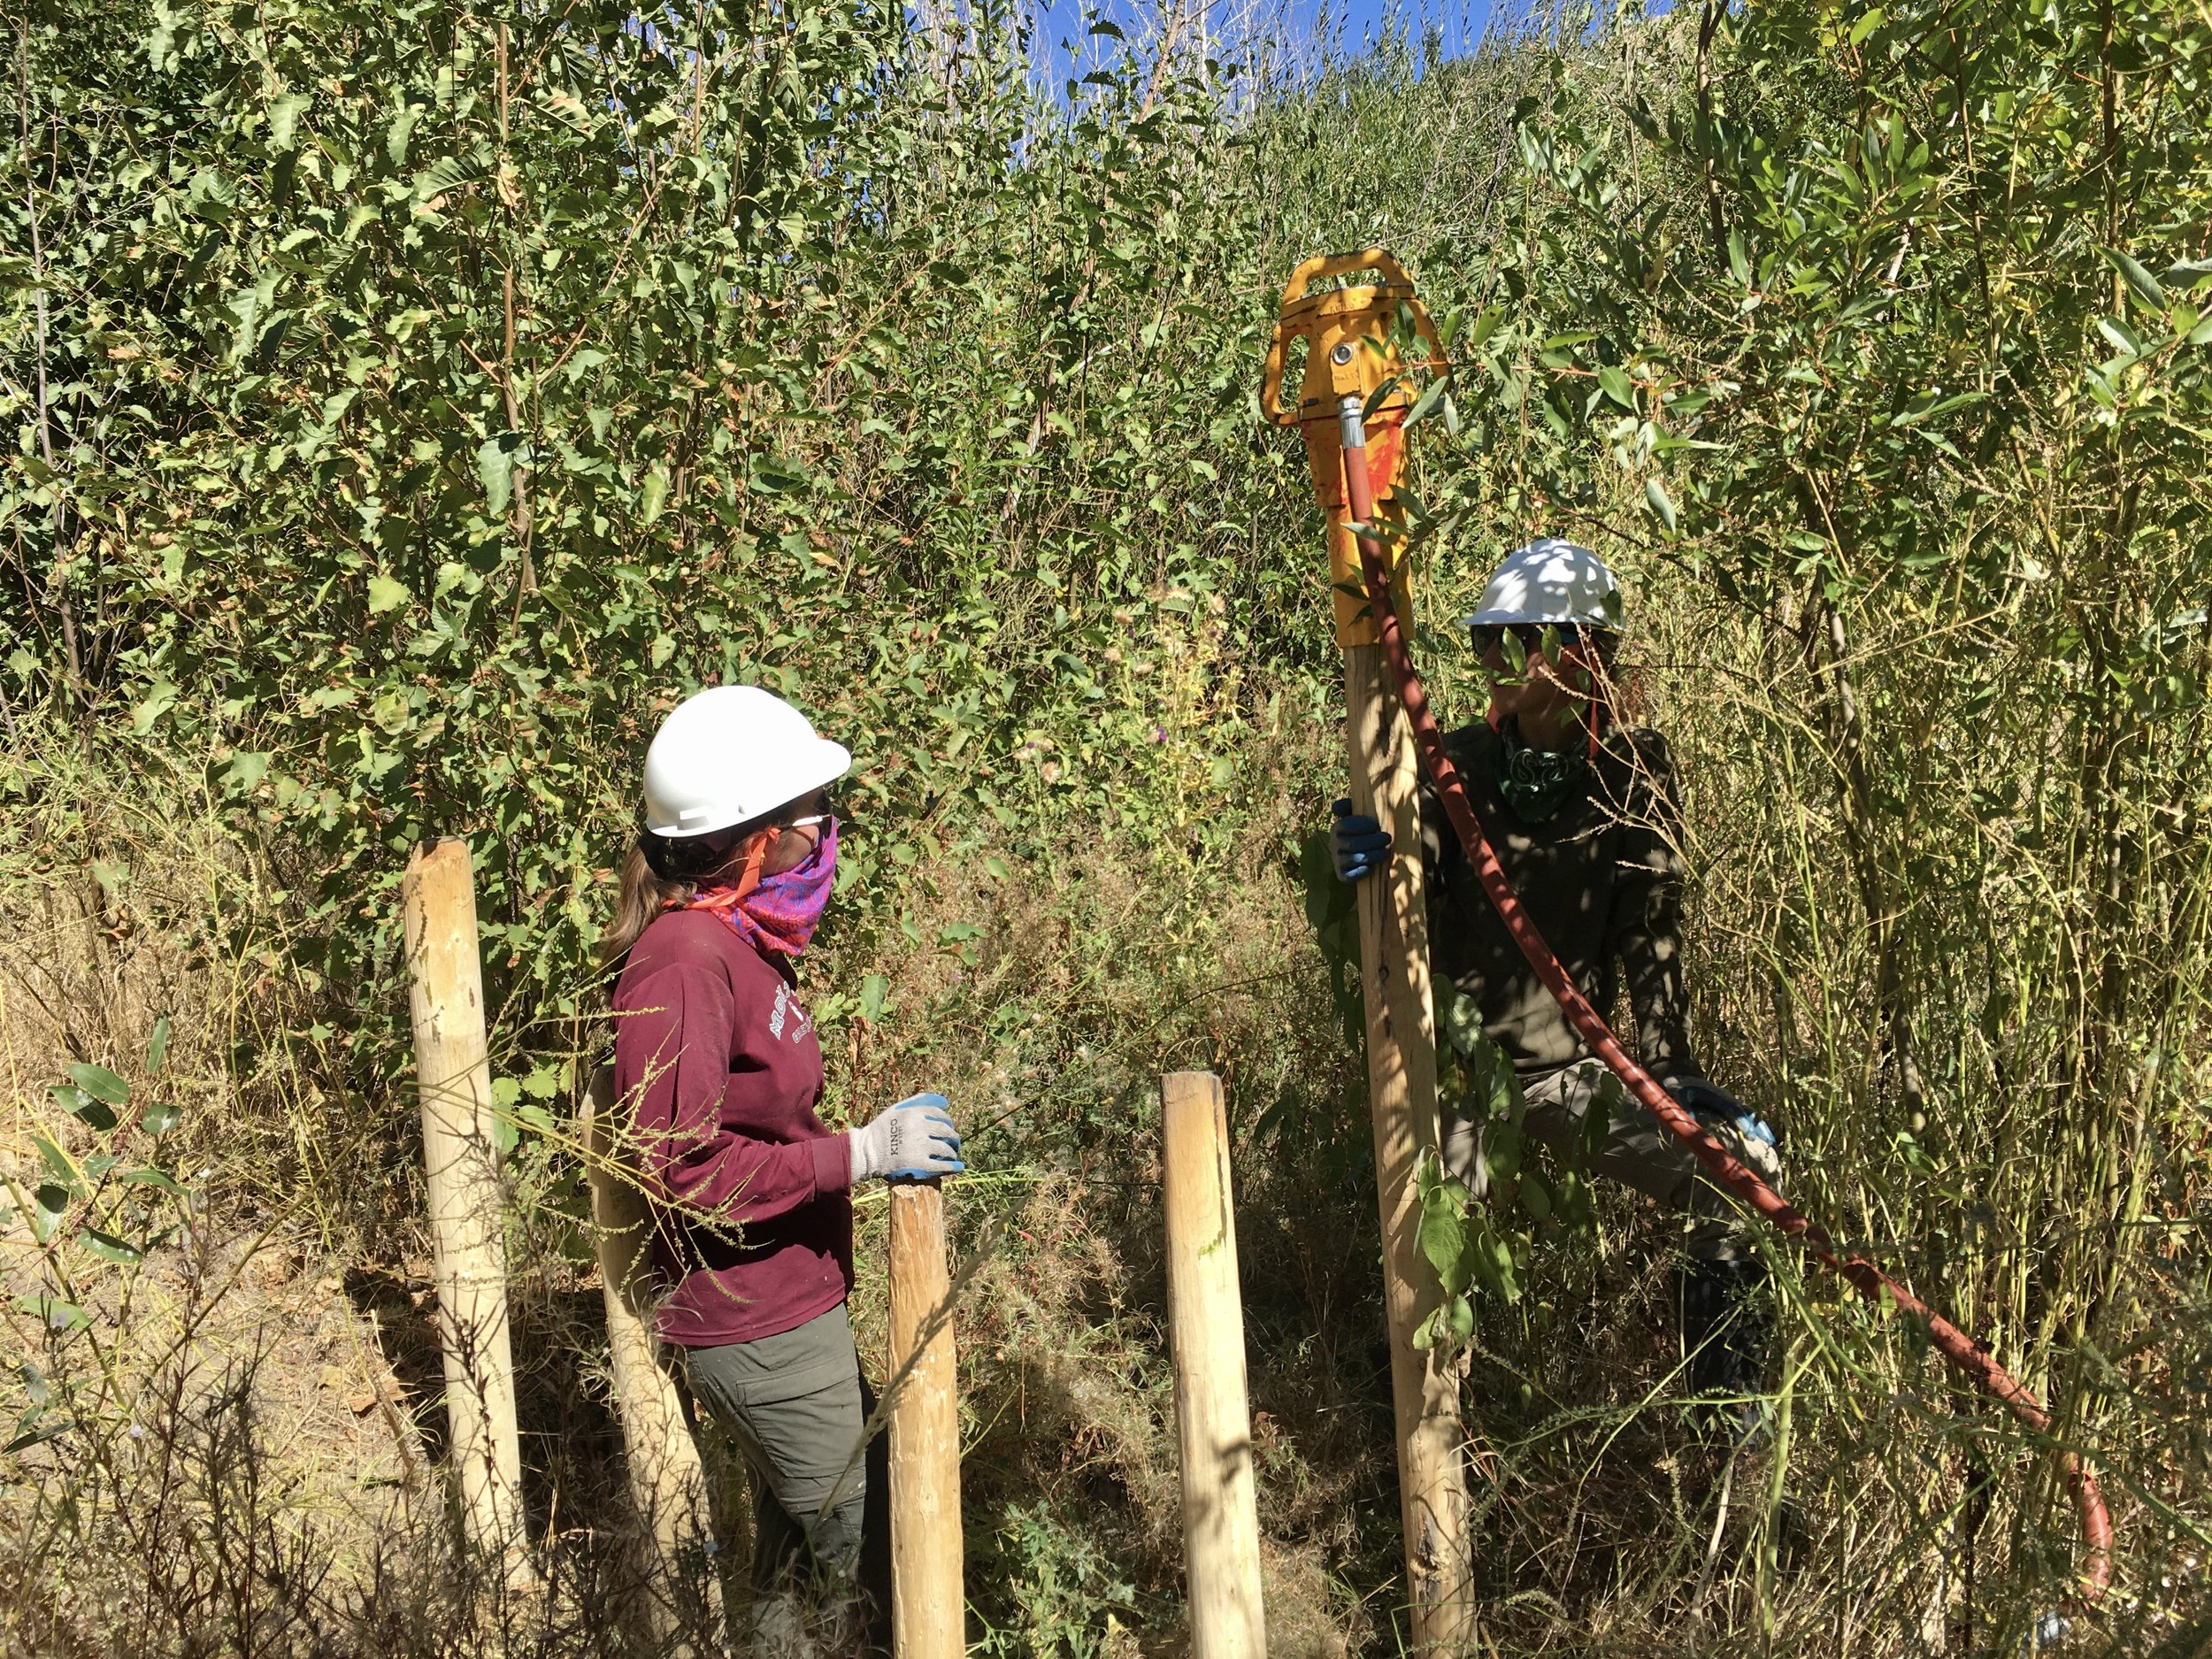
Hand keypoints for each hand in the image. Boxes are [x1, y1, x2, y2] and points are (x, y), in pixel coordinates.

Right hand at [849, 1092, 963, 1182]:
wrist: (866, 1153)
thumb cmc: (882, 1130)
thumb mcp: (897, 1109)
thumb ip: (919, 1102)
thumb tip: (945, 1101)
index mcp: (914, 1113)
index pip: (940, 1114)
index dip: (947, 1121)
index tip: (947, 1127)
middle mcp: (919, 1128)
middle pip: (946, 1131)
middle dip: (953, 1137)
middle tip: (954, 1143)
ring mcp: (920, 1147)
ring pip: (946, 1149)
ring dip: (952, 1152)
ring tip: (952, 1155)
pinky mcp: (919, 1165)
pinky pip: (942, 1166)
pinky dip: (953, 1167)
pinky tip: (959, 1167)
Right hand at [1329, 797, 1391, 882]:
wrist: (1370, 849)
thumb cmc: (1369, 828)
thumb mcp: (1363, 813)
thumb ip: (1354, 805)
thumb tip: (1337, 807)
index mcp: (1338, 827)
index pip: (1343, 825)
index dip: (1359, 825)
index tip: (1375, 825)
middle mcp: (1334, 843)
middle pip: (1350, 843)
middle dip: (1370, 841)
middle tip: (1387, 838)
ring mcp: (1338, 859)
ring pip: (1351, 859)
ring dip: (1370, 856)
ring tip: (1385, 853)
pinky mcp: (1342, 874)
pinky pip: (1346, 876)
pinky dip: (1358, 873)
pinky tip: (1370, 868)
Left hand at [1668, 1078, 1776, 1148]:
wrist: (1684, 1075)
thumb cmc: (1681, 1087)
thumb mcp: (1679, 1095)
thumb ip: (1685, 1107)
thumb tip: (1693, 1120)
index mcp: (1718, 1096)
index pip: (1734, 1110)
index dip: (1743, 1122)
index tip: (1750, 1135)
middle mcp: (1728, 1099)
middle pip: (1748, 1113)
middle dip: (1757, 1127)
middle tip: (1767, 1143)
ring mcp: (1731, 1102)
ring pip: (1751, 1114)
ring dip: (1761, 1126)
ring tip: (1771, 1143)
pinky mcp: (1730, 1106)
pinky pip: (1748, 1115)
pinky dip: (1757, 1125)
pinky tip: (1763, 1139)